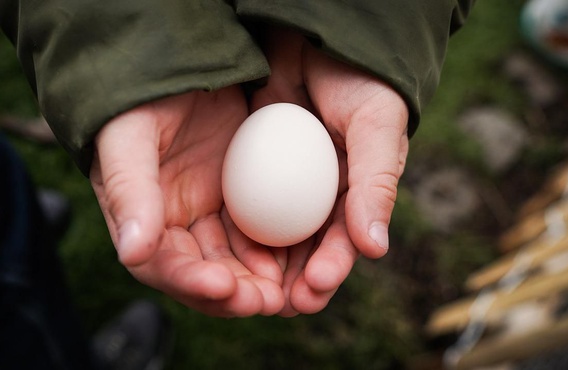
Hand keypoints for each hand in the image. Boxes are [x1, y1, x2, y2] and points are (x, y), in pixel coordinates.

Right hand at [90, 87, 284, 316]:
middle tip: (267, 301)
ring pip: (235, 258)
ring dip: (259, 279)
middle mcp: (175, 225)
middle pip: (203, 272)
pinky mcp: (239, 197)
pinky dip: (276, 249)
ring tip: (287, 292)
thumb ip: (129, 191)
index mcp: (140, 220)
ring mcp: (209, 212)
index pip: (160, 265)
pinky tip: (299, 258)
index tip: (224, 287)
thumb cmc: (139, 100)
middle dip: (234, 292)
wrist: (174, 63)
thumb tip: (134, 252)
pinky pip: (261, 230)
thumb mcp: (128, 138)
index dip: (190, 282)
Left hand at [250, 28, 409, 315]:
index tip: (314, 287)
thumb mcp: (375, 126)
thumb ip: (377, 183)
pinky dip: (239, 231)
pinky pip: (246, 206)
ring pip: (275, 236)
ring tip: (248, 292)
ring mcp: (286, 185)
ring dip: (263, 266)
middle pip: (308, 249)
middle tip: (279, 304)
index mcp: (357, 192)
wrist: (314, 38)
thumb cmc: (359, 80)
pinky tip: (224, 251)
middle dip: (295, 280)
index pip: (346, 240)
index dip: (332, 266)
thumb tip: (376, 249)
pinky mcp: (254, 171)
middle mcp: (322, 196)